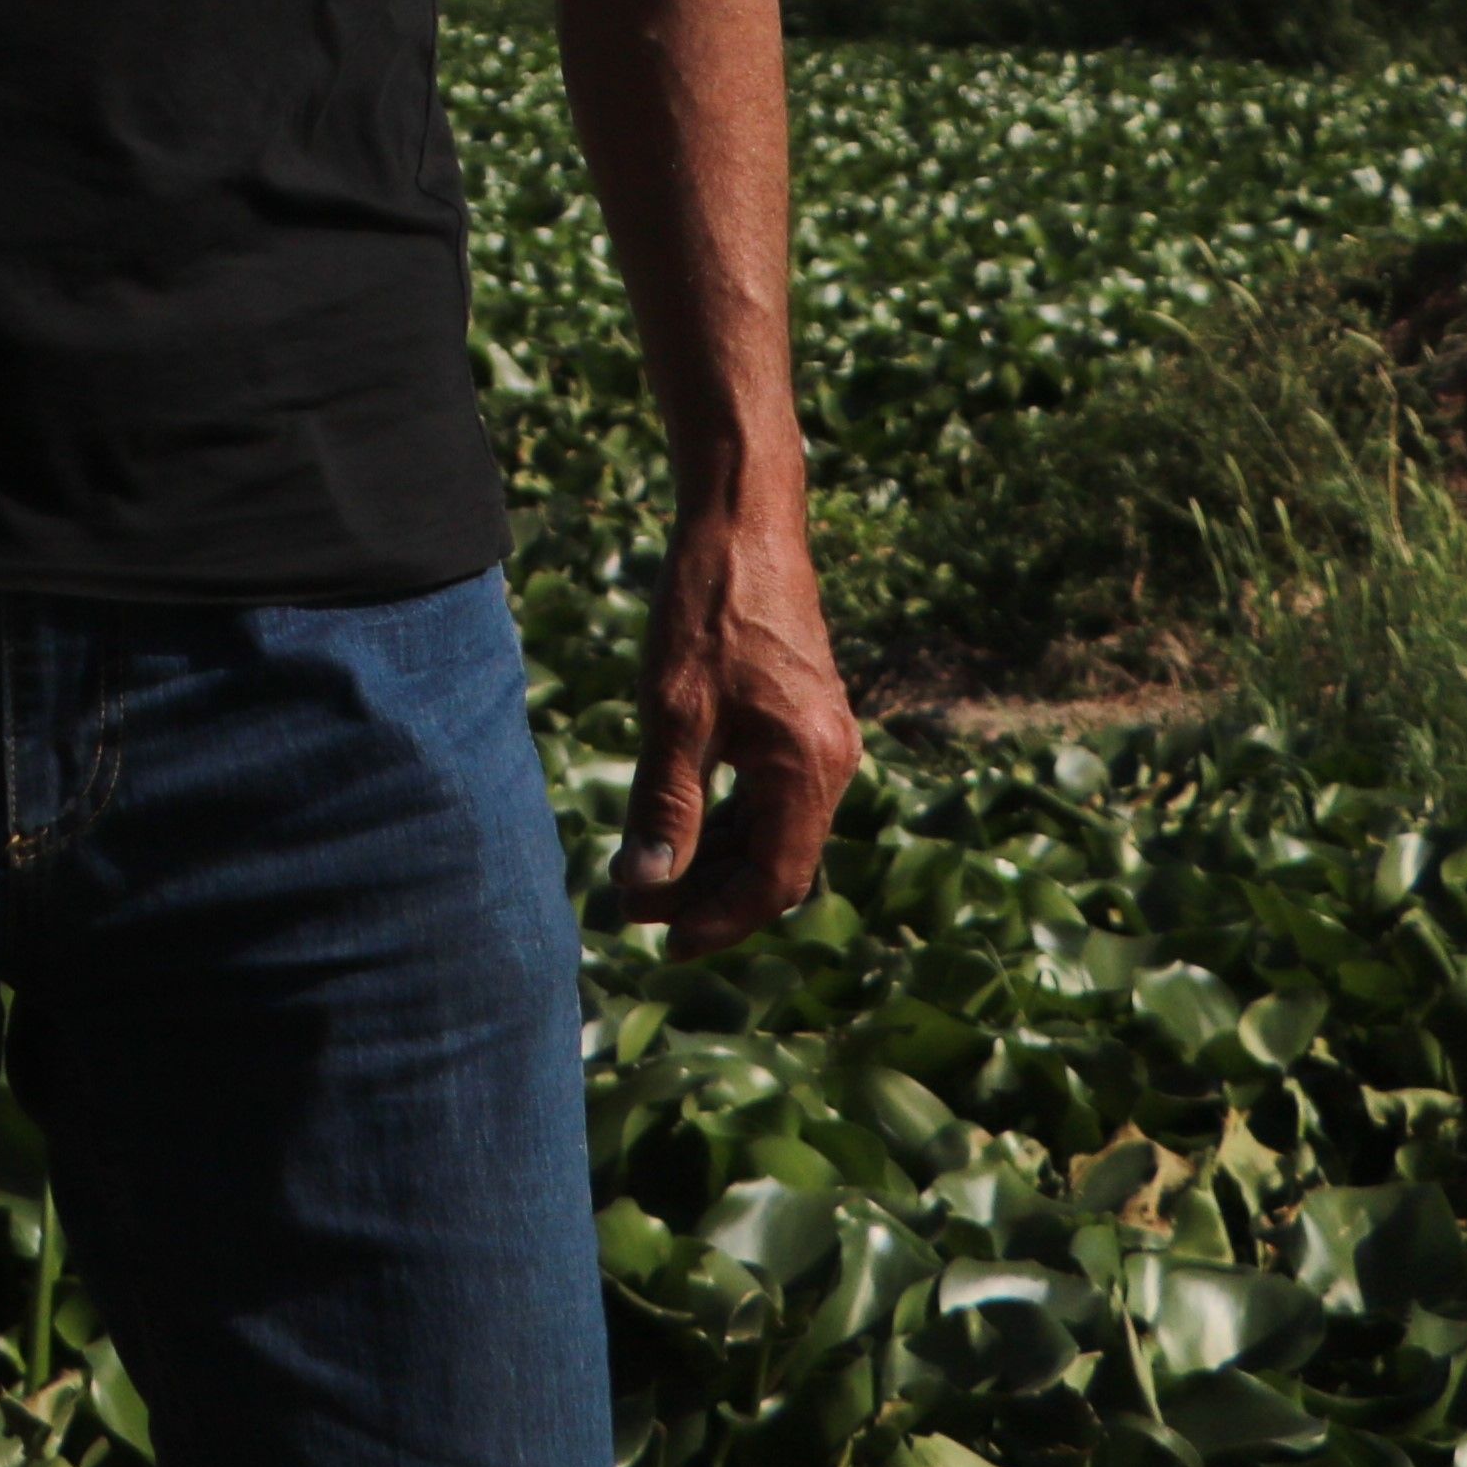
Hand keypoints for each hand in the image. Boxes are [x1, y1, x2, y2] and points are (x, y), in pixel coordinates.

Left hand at [609, 491, 860, 958]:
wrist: (745, 524)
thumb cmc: (709, 611)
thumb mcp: (675, 712)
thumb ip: (666, 803)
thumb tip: (647, 886)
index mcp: (809, 768)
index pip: (774, 882)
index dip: (718, 921)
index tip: (661, 943)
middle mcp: (832, 762)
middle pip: (778, 864)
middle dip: (709, 895)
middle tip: (635, 906)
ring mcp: (824, 741)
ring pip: (775, 832)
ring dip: (716, 861)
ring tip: (647, 874)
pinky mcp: (807, 721)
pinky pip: (775, 797)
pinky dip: (729, 821)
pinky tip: (679, 824)